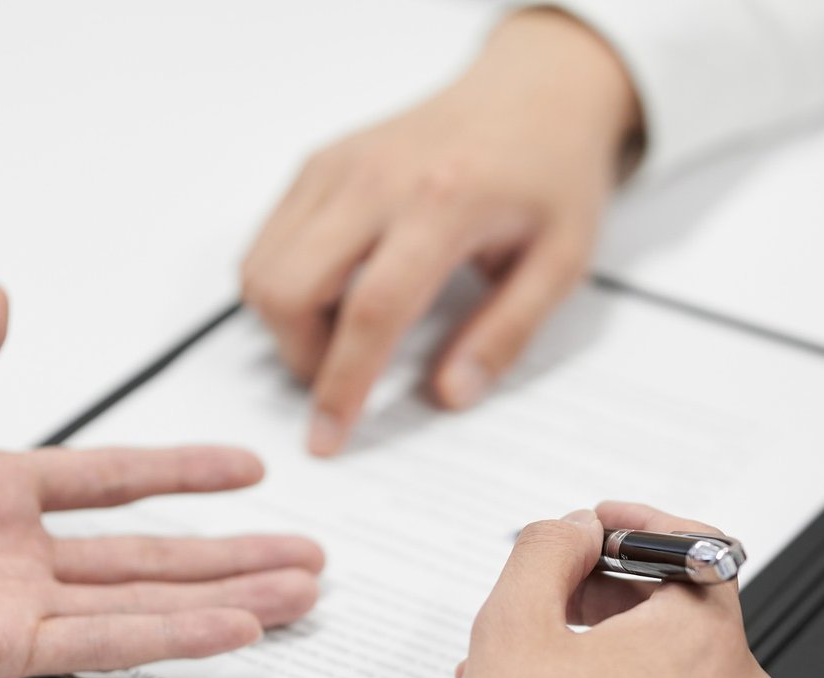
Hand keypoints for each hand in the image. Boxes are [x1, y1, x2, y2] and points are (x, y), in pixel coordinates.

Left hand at [0, 285, 324, 677]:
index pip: (114, 482)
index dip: (184, 473)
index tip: (247, 469)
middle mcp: (12, 552)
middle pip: (154, 552)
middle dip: (236, 552)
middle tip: (304, 555)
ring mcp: (11, 603)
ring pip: (150, 600)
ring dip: (231, 597)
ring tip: (299, 594)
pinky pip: (107, 641)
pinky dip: (176, 636)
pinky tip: (235, 629)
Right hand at [241, 9, 641, 455]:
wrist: (535, 92)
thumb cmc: (552, 174)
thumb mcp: (562, 263)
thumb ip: (505, 334)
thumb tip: (449, 396)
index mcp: (443, 203)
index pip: (371, 311)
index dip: (342, 385)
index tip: (328, 438)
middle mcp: (376, 178)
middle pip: (288, 288)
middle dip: (300, 357)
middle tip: (344, 380)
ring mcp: (338, 165)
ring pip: (262, 266)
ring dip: (287, 323)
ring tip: (346, 335)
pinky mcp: (320, 163)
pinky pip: (268, 240)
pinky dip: (284, 283)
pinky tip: (338, 295)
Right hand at [438, 502, 781, 677]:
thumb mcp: (510, 625)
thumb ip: (550, 548)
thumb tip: (578, 530)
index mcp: (704, 645)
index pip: (693, 552)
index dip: (637, 531)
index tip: (601, 533)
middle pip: (688, 624)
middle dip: (617, 607)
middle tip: (556, 614)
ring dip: (626, 677)